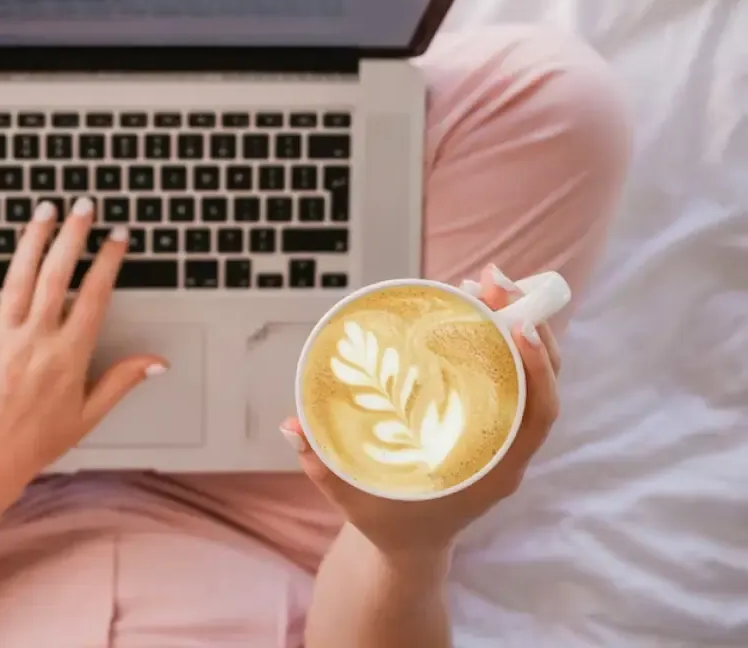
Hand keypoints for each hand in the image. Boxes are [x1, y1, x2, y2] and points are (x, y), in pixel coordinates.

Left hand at [0, 198, 165, 509]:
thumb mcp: (89, 415)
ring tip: (46, 209)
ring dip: (34, 237)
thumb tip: (158, 362)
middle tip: (85, 206)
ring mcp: (3, 335)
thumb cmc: (36, 441)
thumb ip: (122, 381)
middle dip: (73, 235)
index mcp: (68, 356)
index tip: (118, 237)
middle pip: (57, 274)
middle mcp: (36, 339)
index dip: (108, 261)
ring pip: (20, 275)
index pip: (94, 296)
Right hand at [281, 264, 561, 557]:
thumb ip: (321, 466)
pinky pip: (507, 375)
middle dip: (526, 324)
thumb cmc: (388, 524)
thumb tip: (290, 425)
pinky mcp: (489, 421)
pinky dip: (497, 339)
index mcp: (493, 472)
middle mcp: (507, 450)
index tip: (519, 328)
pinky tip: (471, 308)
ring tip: (482, 281)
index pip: (537, 416)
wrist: (409, 548)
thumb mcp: (353, 499)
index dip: (536, 370)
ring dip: (514, 322)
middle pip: (539, 381)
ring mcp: (503, 434)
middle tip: (491, 281)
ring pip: (528, 372)